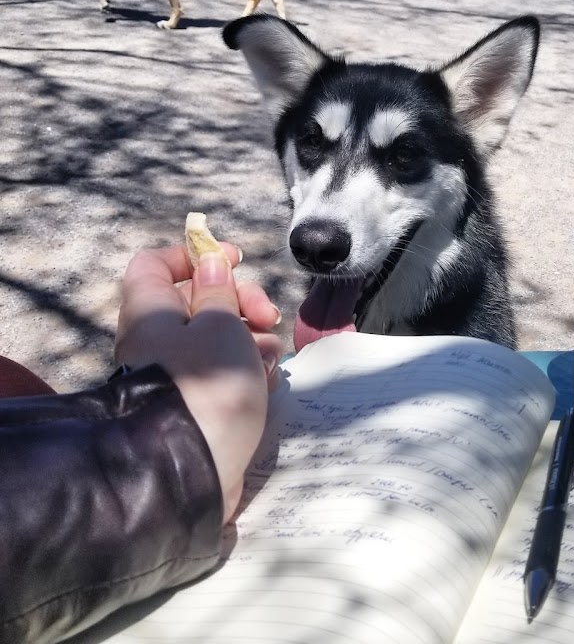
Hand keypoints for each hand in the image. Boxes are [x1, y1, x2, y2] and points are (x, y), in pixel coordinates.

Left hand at [115, 244, 283, 522]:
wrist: (190, 470)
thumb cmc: (205, 384)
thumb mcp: (220, 324)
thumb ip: (219, 291)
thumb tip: (209, 266)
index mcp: (151, 310)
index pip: (155, 263)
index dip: (195, 255)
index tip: (234, 260)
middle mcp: (157, 338)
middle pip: (199, 299)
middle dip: (241, 300)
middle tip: (266, 315)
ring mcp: (177, 373)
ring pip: (218, 336)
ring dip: (252, 337)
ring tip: (269, 357)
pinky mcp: (197, 403)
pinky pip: (224, 372)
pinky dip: (248, 369)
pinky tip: (266, 382)